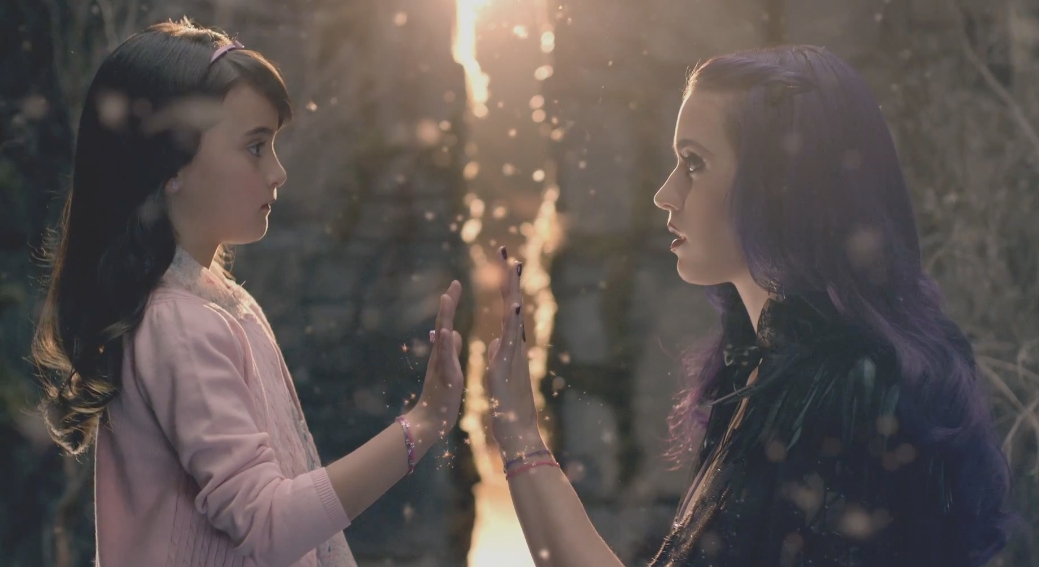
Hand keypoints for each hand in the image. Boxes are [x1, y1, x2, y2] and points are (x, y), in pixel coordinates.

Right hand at [411, 281, 464, 438]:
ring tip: (446, 297)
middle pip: (443, 324)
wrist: (429, 423)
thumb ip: (451, 351)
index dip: (451, 304)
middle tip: (454, 282)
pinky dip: (445, 345)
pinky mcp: (446, 378)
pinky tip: (447, 331)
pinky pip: (445, 359)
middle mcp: (440, 356)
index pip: (447, 323)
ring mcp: (441, 365)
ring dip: (444, 317)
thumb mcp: (450, 370)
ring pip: (442, 337)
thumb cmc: (440, 398)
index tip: (456, 284)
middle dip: (448, 303)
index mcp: (444, 353)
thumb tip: (455, 333)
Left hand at [485, 248, 544, 457]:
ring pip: (514, 318)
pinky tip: (512, 306)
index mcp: (509, 348)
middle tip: (509, 255)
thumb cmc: (508, 407)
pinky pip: (510, 342)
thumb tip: (495, 340)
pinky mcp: (506, 368)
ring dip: (513, 293)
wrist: (517, 433)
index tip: (504, 266)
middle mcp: (515, 348)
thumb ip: (498, 355)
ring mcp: (512, 356)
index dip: (505, 290)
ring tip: (514, 269)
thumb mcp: (498, 375)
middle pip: (512, 308)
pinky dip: (513, 323)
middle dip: (510, 282)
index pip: (506, 312)